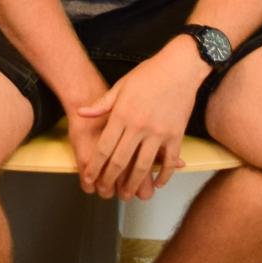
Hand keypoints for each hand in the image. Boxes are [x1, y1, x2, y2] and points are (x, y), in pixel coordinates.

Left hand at [73, 46, 204, 199]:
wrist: (180, 67)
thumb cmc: (149, 74)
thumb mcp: (120, 85)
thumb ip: (101, 104)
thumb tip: (81, 112)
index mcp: (122, 115)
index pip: (104, 148)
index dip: (95, 166)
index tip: (90, 178)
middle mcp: (138, 126)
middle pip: (121, 161)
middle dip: (110, 179)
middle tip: (106, 191)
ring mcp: (159, 132)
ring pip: (143, 166)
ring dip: (134, 184)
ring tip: (128, 194)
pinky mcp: (177, 135)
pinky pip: (169, 161)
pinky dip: (163, 175)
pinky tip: (157, 183)